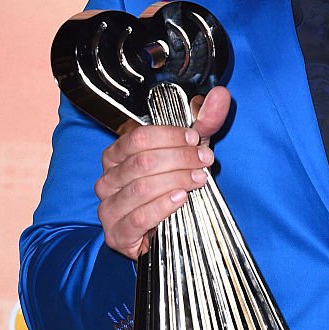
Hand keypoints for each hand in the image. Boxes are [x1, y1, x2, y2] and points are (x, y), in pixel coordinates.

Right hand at [95, 86, 231, 258]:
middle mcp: (107, 179)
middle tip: (205, 161)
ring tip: (198, 179)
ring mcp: (109, 208)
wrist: (164, 229)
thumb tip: (221, 95)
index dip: (170, 136)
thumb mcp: (190, 150)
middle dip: (180, 159)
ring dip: (176, 181)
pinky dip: (162, 207)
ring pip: (140, 188)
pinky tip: (180, 199)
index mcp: (117, 155)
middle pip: (142, 162)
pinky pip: (137, 218)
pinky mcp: (117, 234)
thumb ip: (205, 122)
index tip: (195, 139)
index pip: (138, 138)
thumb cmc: (172, 184)